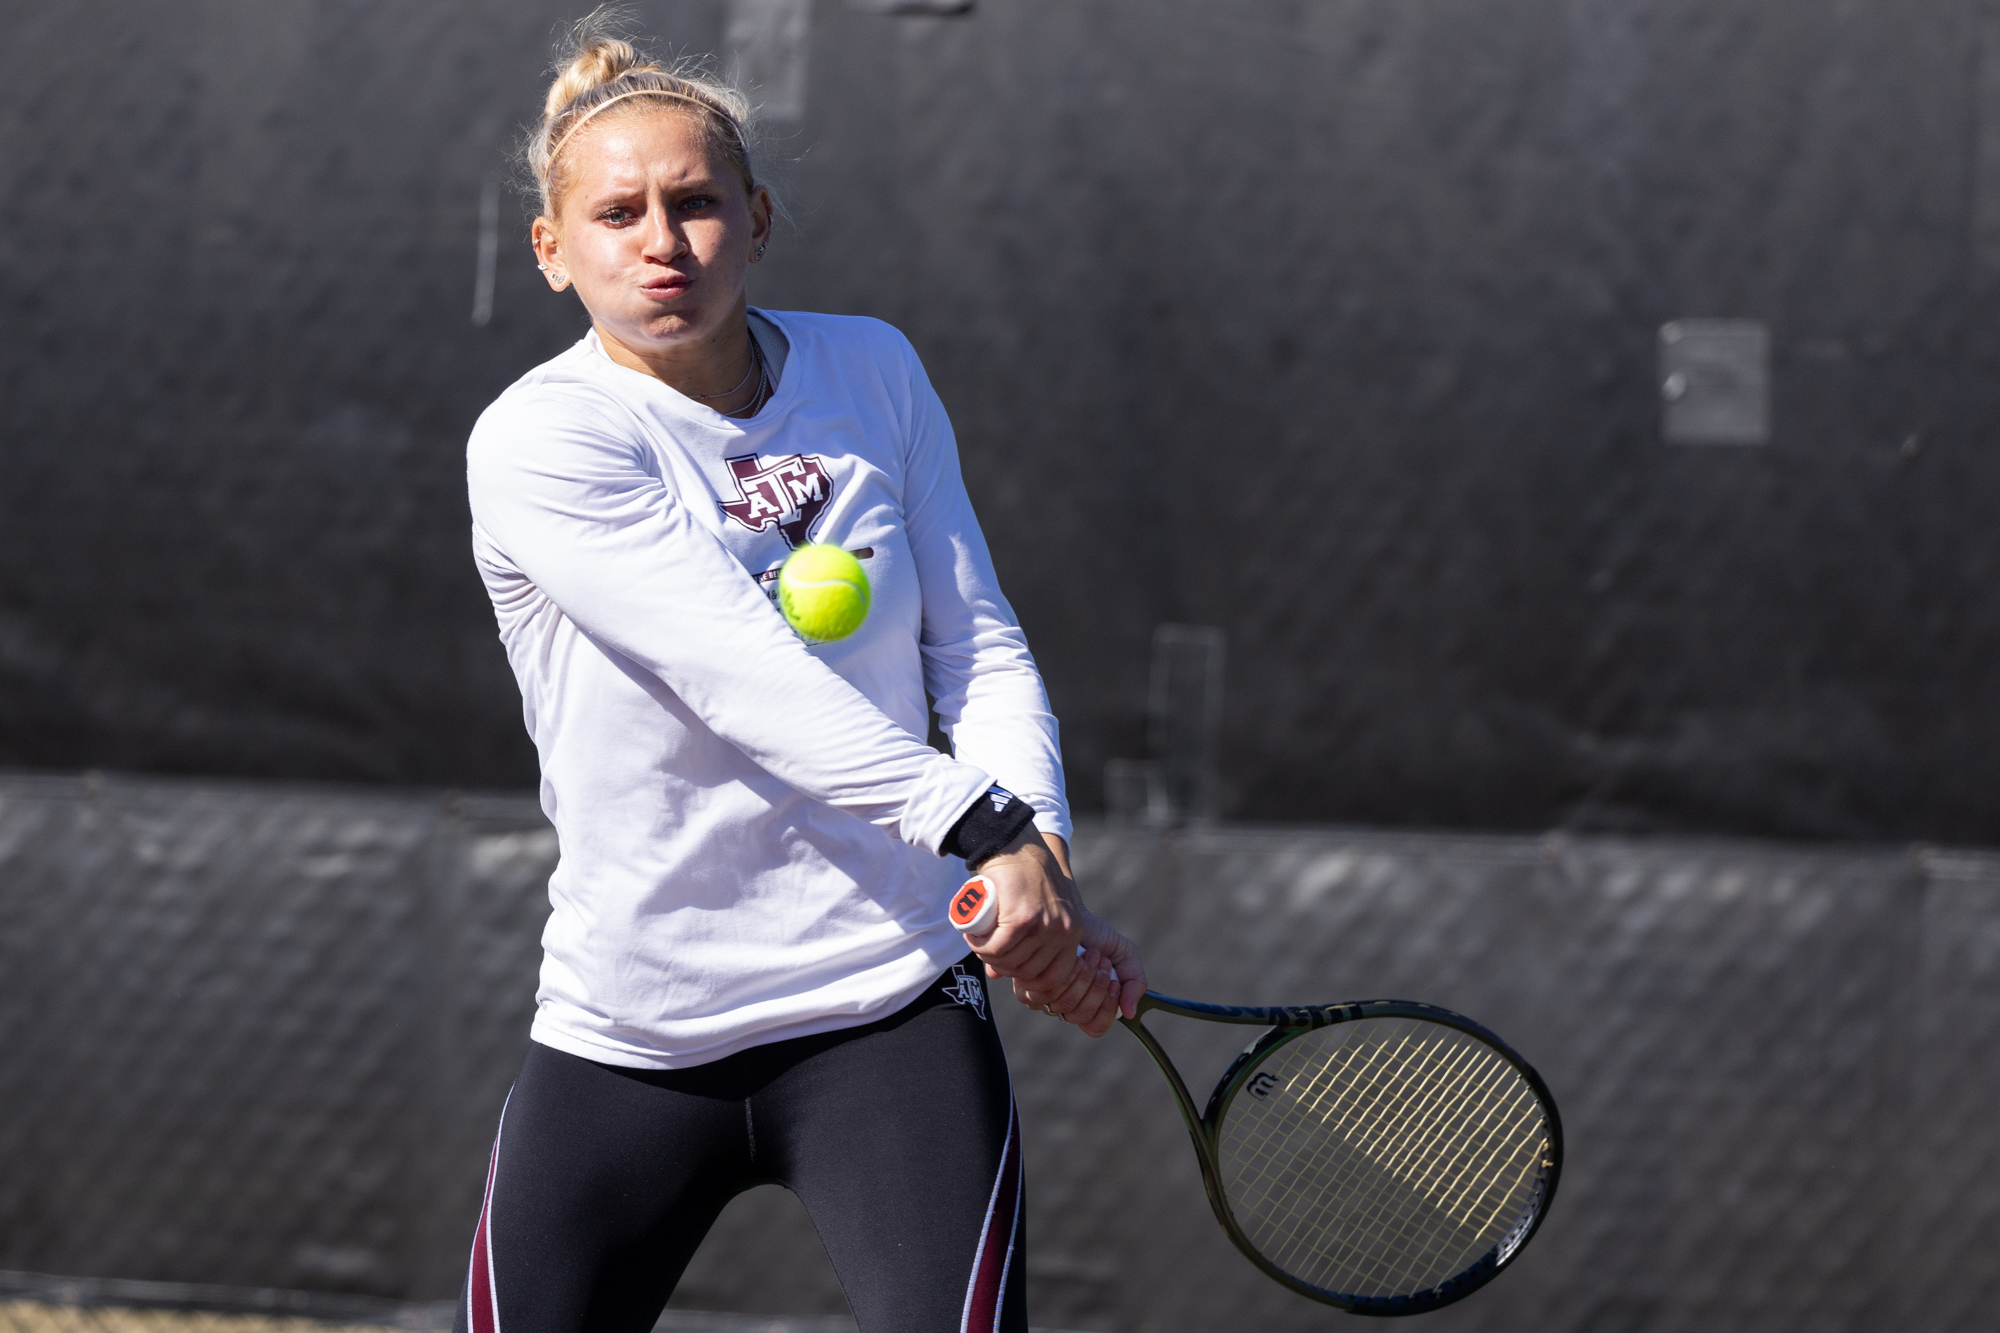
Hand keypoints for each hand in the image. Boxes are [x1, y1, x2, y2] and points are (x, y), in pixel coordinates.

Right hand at [961, 831, 1147, 1037]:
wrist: (1015, 844)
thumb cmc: (1024, 877)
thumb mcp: (1040, 910)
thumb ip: (1029, 942)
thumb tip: (998, 975)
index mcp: (1073, 932)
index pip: (1054, 978)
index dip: (1027, 980)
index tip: (1008, 966)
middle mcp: (1063, 932)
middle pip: (1027, 972)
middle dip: (1002, 966)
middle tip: (987, 948)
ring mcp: (1043, 926)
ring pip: (1009, 960)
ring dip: (987, 955)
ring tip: (978, 940)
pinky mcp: (1022, 918)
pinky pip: (997, 947)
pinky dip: (980, 946)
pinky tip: (973, 937)